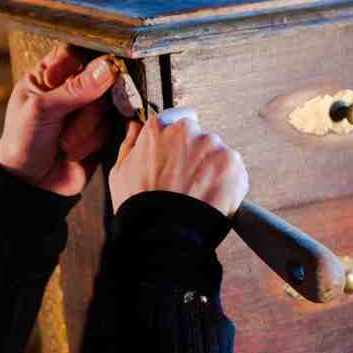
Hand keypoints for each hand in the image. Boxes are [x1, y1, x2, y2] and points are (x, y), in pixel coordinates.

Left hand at [0, 44, 117, 195]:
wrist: (31, 184)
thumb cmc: (23, 141)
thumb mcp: (41, 111)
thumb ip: (74, 89)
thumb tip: (108, 67)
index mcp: (48, 75)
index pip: (76, 52)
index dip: (83, 63)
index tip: (81, 79)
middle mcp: (72, 88)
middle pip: (99, 79)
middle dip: (84, 107)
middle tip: (63, 123)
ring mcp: (88, 109)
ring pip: (108, 105)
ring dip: (85, 129)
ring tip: (63, 145)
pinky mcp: (102, 131)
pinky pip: (112, 127)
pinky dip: (93, 142)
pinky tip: (74, 152)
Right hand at [109, 108, 249, 216]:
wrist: (162, 232)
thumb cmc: (138, 204)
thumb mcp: (119, 172)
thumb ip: (129, 143)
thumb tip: (134, 127)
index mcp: (158, 128)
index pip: (174, 119)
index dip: (174, 140)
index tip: (174, 154)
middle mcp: (187, 131)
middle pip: (196, 136)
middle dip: (193, 153)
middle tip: (183, 180)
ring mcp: (213, 146)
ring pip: (215, 153)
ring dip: (209, 168)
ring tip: (196, 193)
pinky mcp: (233, 165)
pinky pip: (232, 170)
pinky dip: (225, 183)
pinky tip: (209, 199)